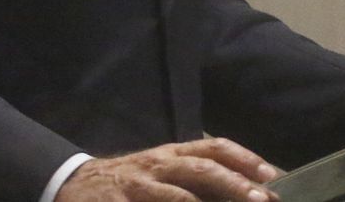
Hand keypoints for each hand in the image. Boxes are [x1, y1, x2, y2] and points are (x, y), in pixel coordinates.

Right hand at [55, 138, 280, 201]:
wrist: (72, 184)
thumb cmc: (128, 182)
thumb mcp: (160, 173)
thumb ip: (194, 181)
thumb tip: (241, 193)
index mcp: (172, 153)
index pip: (214, 148)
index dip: (244, 158)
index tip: (272, 174)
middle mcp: (159, 164)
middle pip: (202, 168)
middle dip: (235, 183)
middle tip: (263, 199)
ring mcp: (139, 185)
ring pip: (179, 194)